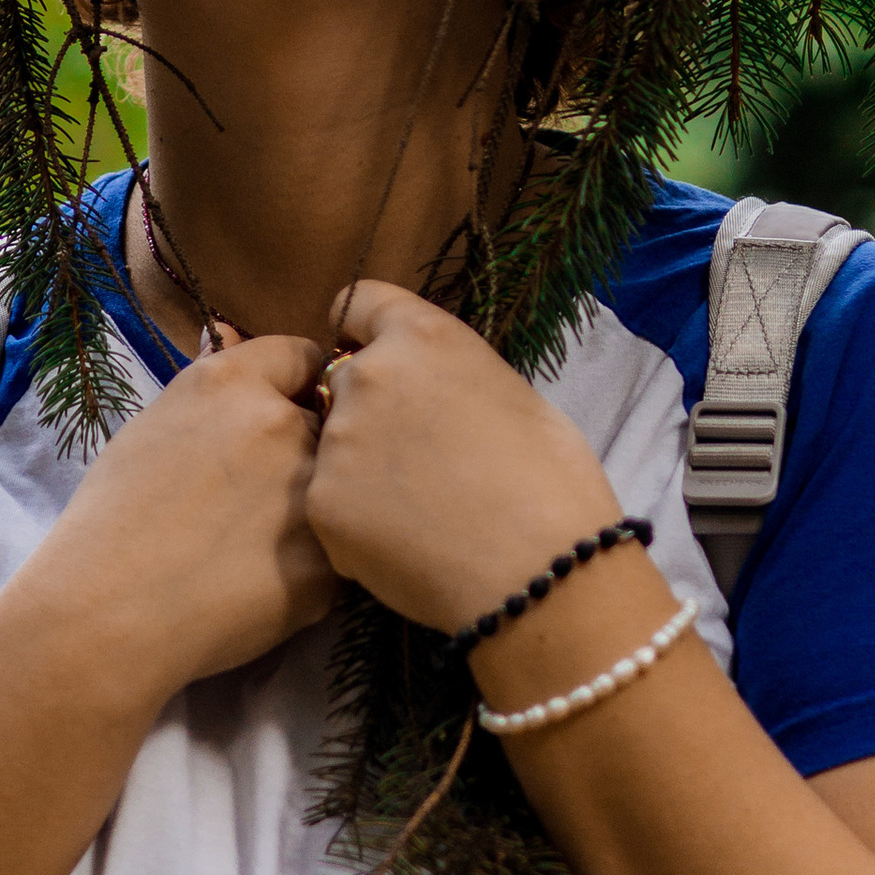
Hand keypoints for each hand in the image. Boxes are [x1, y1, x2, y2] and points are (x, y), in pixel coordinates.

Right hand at [33, 331, 339, 698]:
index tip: (286, 413)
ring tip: (255, 547)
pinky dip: (310, 567)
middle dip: (306, 450)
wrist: (105, 613)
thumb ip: (210, 387)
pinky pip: (335, 552)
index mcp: (232, 383)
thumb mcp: (152, 427)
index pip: (304, 357)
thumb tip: (233, 336)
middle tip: (257, 496)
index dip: (299, 386)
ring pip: (337, 490)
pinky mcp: (328, 559)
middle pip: (327, 424)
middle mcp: (282, 422)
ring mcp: (312, 490)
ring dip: (312, 508)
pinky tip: (261, 587)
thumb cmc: (111, 520)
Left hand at [304, 280, 626, 634]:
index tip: (366, 351)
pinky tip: (405, 546)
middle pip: (345, 382)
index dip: (362, 329)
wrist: (538, 571)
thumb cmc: (552, 484)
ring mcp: (338, 441)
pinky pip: (330, 505)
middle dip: (369, 412)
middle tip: (416, 460)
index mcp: (424, 337)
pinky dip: (356, 524)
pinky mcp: (322, 503)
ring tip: (417, 513)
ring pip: (334, 448)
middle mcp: (368, 375)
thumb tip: (437, 396)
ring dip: (361, 471)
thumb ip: (455, 380)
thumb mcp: (516, 397)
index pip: (359, 302)